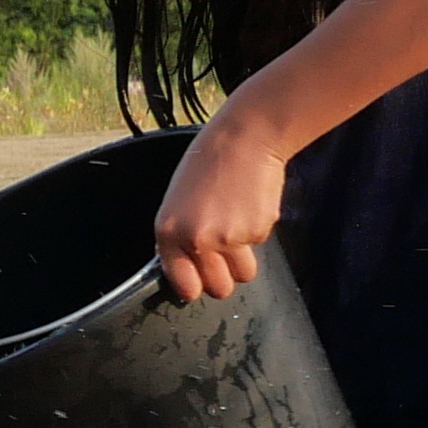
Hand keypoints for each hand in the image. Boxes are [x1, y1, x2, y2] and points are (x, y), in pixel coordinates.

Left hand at [152, 120, 288, 301]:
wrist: (245, 138)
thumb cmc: (209, 162)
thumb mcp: (177, 201)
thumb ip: (179, 235)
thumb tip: (188, 266)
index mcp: (169, 232)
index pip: (184, 285)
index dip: (194, 286)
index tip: (198, 283)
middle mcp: (197, 240)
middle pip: (218, 289)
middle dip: (223, 279)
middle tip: (224, 258)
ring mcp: (229, 238)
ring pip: (244, 273)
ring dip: (243, 259)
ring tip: (238, 225)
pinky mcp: (258, 231)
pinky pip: (259, 244)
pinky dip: (256, 229)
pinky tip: (249, 203)